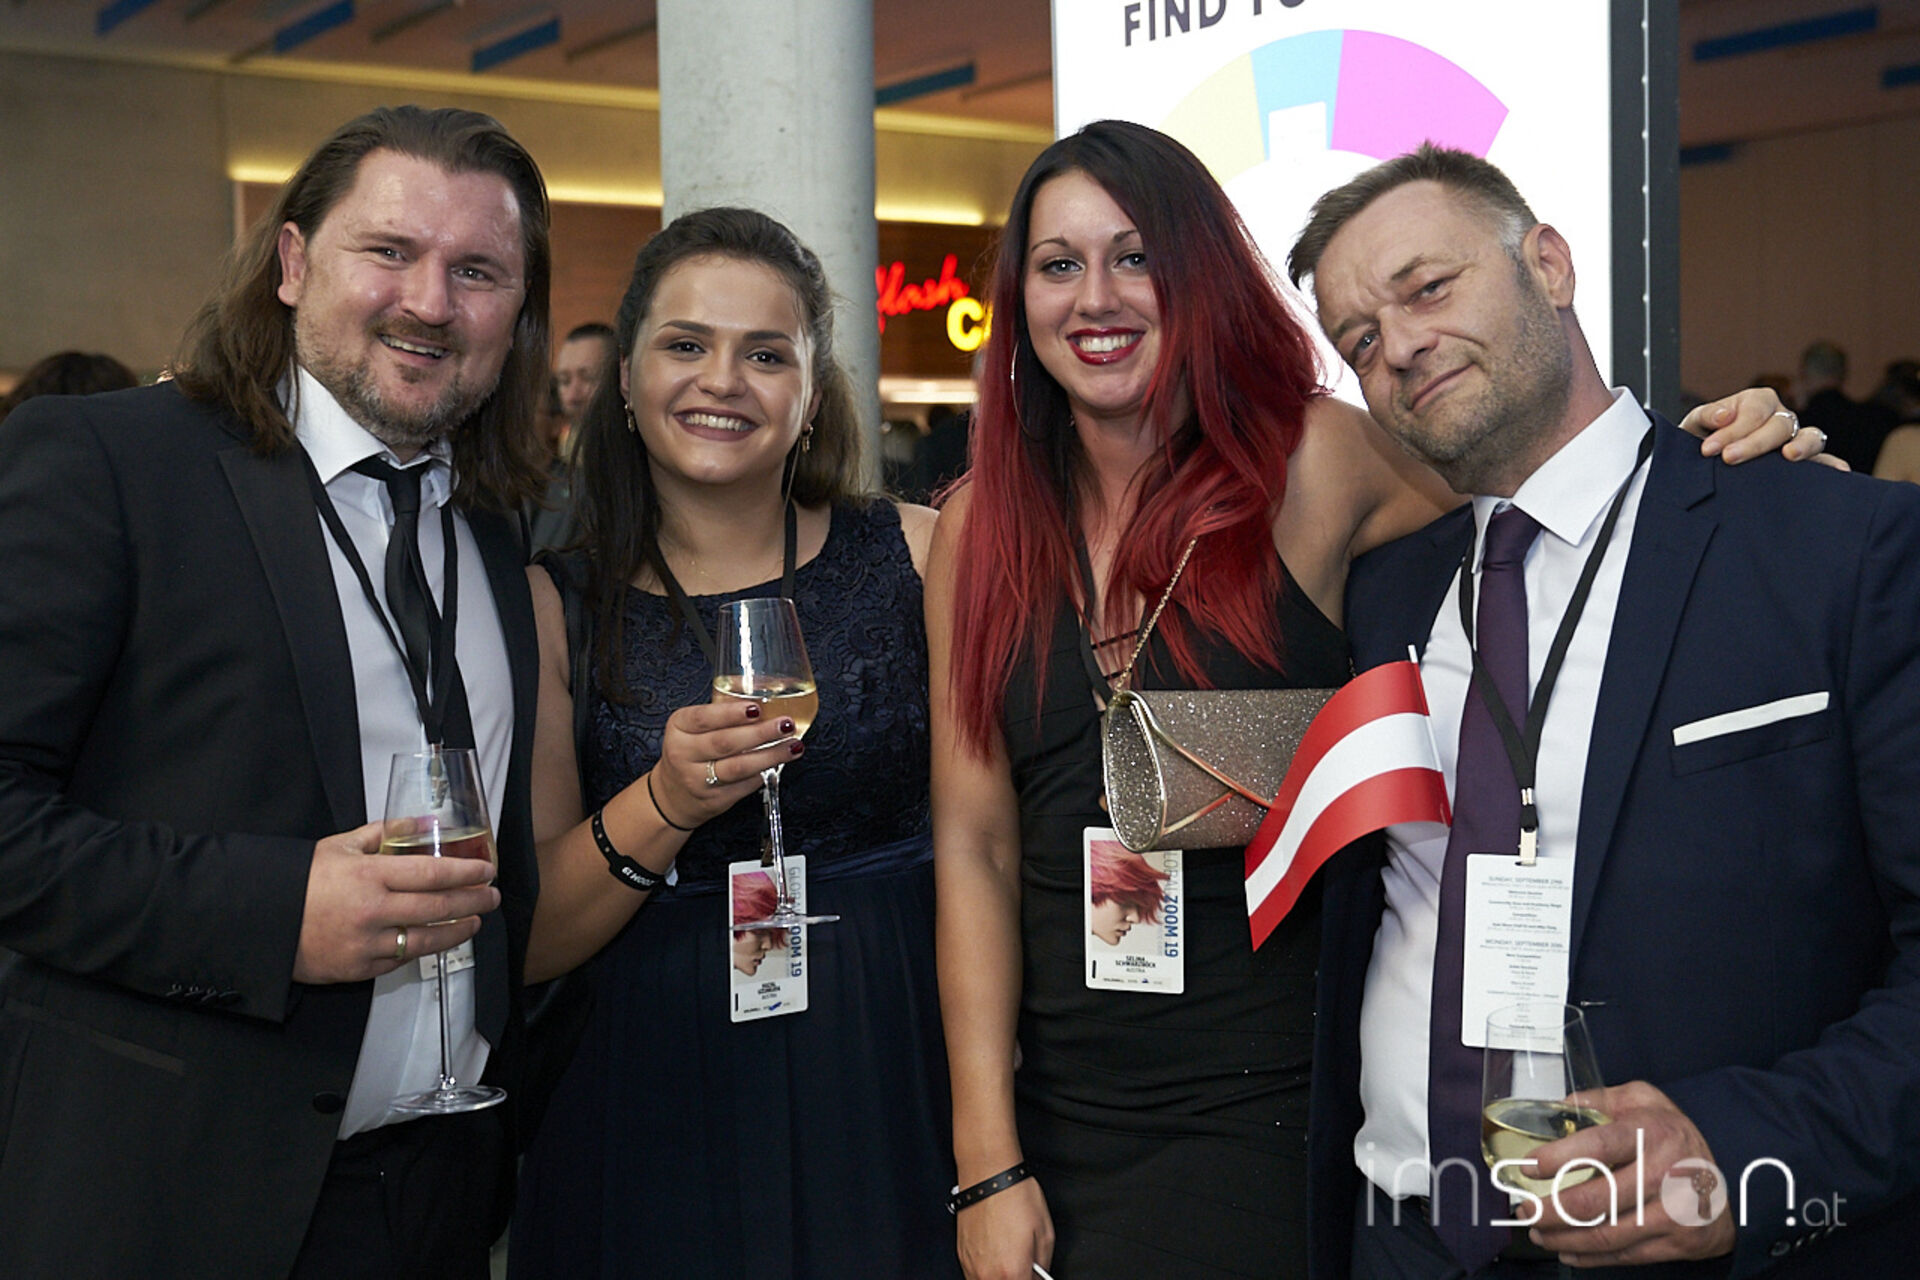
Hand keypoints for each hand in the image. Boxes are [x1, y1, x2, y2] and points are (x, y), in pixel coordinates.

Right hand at [293, 821, 500, 983]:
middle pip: (438, 907)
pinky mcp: (359, 968)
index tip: (487, 870)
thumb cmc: (300, 882)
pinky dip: (420, 949)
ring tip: (474, 922)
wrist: (264, 922)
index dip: (466, 873)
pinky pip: (400, 960)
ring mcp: (367, 942)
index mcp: (369, 875)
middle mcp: (373, 910)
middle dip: (473, 902)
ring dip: (458, 931)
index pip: (433, 874)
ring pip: (427, 940)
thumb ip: (384, 833)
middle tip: (491, 897)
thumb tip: (420, 823)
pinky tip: (434, 939)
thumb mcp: (340, 845)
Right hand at [647, 699, 805, 829]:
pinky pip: (745, 785)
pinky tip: (780, 763)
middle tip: (785, 724)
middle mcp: (683, 754)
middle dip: (760, 733)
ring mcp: (698, 780)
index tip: (756, 708)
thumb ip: (722, 711)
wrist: (674, 795)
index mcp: (679, 728)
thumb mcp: (692, 726)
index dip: (731, 713)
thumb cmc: (690, 751)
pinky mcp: (715, 800)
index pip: (703, 718)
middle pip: (725, 742)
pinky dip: (766, 773)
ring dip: (770, 755)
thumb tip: (764, 693)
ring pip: (739, 767)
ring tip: (793, 745)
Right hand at [957, 1177, 1053, 1279]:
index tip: (1035, 1275)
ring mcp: (971, 1267)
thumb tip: (1039, 1274)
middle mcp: (987, 1275)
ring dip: (1001, 1277)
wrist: (988, 1175)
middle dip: (1018, 1278)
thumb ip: (1043, 1264)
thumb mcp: (1045, 1232)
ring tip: (1010, 1259)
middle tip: (1026, 1267)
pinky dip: (987, 1271)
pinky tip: (997, 1253)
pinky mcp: (961, 1256)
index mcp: (1011, 1272)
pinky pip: (975, 1275)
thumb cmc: (1014, 1196)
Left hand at [1527, 1080, 1736, 1266]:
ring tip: (1538, 1232)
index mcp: (1651, 1133)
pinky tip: (1567, 1249)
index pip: (1598, 1146)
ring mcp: (1672, 1212)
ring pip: (1606, 1234)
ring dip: (1563, 1237)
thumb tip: (1556, 1106)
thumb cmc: (1676, 1138)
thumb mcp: (1644, 1100)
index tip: (1529, 1167)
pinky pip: (1625, 1255)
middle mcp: (1663, 1174)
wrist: (1735, 1181)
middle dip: (1550, 1210)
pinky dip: (1589, 1256)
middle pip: (1596, 1200)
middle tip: (1524, 1210)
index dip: (1559, 1158)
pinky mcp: (1677, 1241)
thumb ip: (1599, 1099)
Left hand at [1681, 387, 1837, 465]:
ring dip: (1802, 445)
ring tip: (1790, 457)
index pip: (1754, 410)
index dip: (1733, 429)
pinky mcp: (1803, 464)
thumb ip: (1706, 416)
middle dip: (1754, 443)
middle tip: (1728, 458)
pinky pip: (1822, 462)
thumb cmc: (1701, 440)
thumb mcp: (1695, 425)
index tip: (1709, 450)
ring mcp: (1795, 440)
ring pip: (1811, 436)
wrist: (1703, 465)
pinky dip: (1831, 465)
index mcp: (1757, 402)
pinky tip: (1839, 471)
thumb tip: (1723, 416)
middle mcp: (1781, 417)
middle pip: (1779, 425)